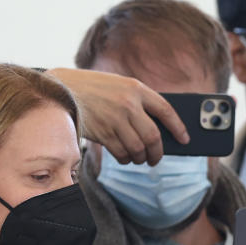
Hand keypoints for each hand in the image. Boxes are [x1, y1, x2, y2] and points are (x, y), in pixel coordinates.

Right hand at [46, 68, 186, 164]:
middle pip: (153, 136)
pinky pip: (122, 153)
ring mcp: (115, 119)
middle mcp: (128, 104)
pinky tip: (125, 157)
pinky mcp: (103, 133)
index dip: (178, 127)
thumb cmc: (93, 89)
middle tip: (156, 158)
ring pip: (138, 148)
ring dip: (141, 158)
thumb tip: (157, 131)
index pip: (166, 110)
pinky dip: (126, 159)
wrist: (60, 90)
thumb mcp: (118, 85)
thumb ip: (137, 102)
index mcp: (136, 88)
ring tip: (139, 158)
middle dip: (158, 152)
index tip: (184, 139)